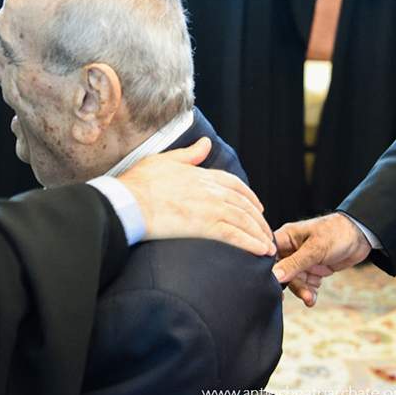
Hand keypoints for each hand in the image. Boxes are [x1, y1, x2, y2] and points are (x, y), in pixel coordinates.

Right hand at [118, 137, 275, 256]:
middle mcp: (211, 190)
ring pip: (243, 220)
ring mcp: (210, 208)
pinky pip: (235, 235)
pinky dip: (251, 243)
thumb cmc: (139, 182)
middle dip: (258, 219)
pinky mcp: (205, 226)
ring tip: (267, 246)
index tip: (256, 207)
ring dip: (259, 234)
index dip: (249, 196)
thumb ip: (189, 154)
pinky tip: (260, 251)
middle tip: (265, 231)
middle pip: (244, 204)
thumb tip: (206, 143)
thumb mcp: (165, 160)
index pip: (234, 185)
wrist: (128, 202)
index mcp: (201, 175)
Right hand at [273, 212, 371, 306]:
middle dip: (292, 284)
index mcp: (285, 237)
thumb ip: (295, 263)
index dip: (267, 269)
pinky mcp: (312, 269)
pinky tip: (313, 297)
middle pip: (282, 271)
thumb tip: (275, 276)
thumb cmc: (337, 232)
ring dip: (302, 290)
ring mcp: (301, 260)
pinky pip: (306, 284)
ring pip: (294, 280)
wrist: (362, 236)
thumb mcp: (315, 249)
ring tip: (310, 299)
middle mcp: (290, 249)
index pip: (269, 254)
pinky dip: (310, 291)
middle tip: (302, 294)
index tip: (269, 284)